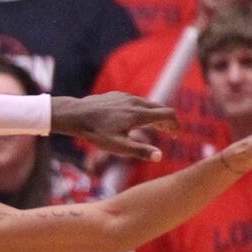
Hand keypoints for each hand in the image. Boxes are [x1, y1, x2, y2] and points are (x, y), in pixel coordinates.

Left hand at [51, 93, 177, 160]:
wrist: (76, 114)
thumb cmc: (96, 132)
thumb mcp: (118, 146)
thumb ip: (140, 151)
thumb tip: (159, 156)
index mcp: (139, 114)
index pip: (167, 115)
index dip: (175, 125)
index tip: (174, 135)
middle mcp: (135, 102)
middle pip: (160, 108)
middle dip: (166, 120)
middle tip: (168, 133)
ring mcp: (126, 97)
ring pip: (147, 103)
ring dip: (154, 114)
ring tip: (153, 126)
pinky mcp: (117, 95)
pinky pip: (135, 101)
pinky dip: (142, 109)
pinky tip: (134, 119)